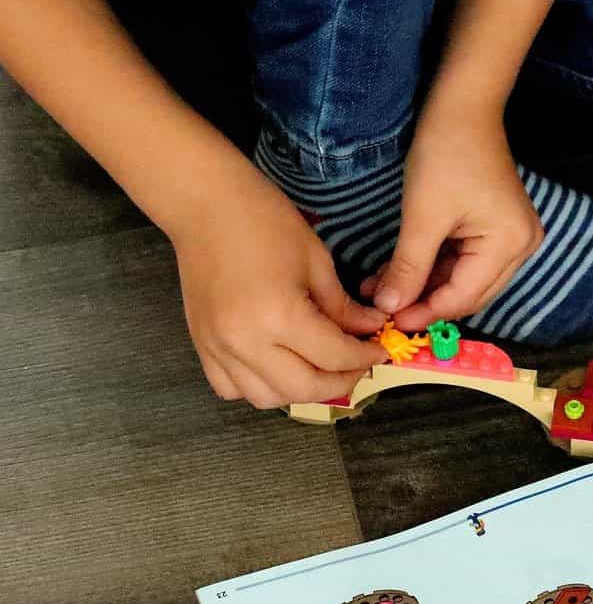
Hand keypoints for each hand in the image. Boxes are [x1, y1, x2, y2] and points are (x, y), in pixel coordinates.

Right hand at [171, 168, 387, 407]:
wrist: (204, 206)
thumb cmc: (264, 221)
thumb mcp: (316, 261)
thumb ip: (343, 307)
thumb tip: (371, 330)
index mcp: (278, 315)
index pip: (333, 356)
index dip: (364, 357)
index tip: (380, 350)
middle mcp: (244, 342)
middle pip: (302, 388)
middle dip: (340, 381)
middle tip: (359, 365)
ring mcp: (218, 348)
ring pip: (266, 397)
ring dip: (300, 391)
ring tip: (323, 369)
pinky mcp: (201, 346)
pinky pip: (231, 389)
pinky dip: (260, 387)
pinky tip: (280, 367)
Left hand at [361, 105, 542, 328]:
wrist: (463, 109)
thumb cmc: (446, 155)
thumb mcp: (422, 216)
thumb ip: (407, 268)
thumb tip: (387, 310)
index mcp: (510, 244)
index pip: (464, 296)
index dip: (425, 312)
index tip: (387, 322)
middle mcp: (521, 247)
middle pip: (468, 293)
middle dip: (424, 301)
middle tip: (383, 308)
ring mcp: (512, 237)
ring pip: (464, 279)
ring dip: (425, 285)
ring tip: (382, 288)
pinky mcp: (498, 228)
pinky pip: (465, 260)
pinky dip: (434, 267)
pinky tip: (400, 270)